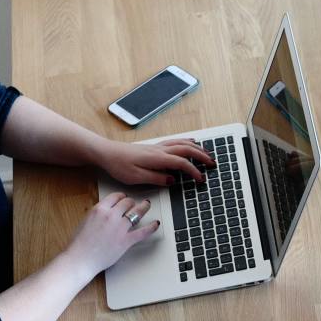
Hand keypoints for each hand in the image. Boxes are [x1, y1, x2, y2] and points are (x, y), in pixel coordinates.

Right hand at [63, 192, 160, 274]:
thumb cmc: (80, 243)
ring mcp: (120, 228)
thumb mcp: (86, 220)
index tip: (124, 198)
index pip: (115, 196)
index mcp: (100, 209)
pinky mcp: (126, 240)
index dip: (121, 196)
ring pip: (137, 212)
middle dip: (131, 202)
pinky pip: (143, 232)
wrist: (81, 258)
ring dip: (143, 207)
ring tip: (147, 205)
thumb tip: (106, 212)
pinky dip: (152, 227)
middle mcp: (111, 215)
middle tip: (134, 204)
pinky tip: (156, 224)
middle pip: (127, 202)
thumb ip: (98, 214)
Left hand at [93, 138, 214, 186]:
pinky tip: (190, 142)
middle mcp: (159, 150)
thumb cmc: (118, 165)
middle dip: (202, 156)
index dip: (194, 171)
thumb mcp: (136, 177)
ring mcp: (157, 147)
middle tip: (213, 163)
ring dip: (197, 148)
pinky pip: (175, 141)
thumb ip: (156, 178)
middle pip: (187, 149)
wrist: (106, 152)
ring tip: (207, 154)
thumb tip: (172, 179)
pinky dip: (187, 142)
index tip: (201, 179)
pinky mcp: (154, 147)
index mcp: (157, 158)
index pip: (182, 163)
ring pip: (182, 143)